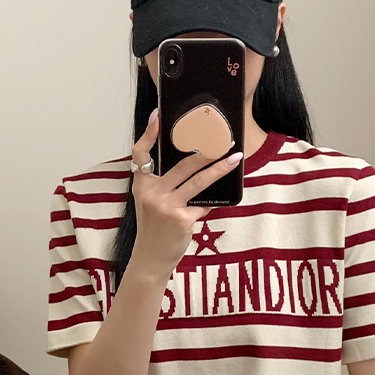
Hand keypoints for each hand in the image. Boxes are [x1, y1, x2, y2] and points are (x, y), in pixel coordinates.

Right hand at [129, 107, 242, 277]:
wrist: (150, 258)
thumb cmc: (155, 229)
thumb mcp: (152, 203)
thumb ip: (165, 185)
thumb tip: (196, 165)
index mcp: (141, 185)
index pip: (140, 153)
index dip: (149, 133)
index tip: (158, 115)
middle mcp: (150, 192)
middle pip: (181, 164)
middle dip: (204, 149)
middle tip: (221, 138)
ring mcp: (165, 206)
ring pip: (197, 180)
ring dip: (219, 168)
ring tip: (234, 157)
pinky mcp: (181, 219)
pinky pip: (204, 203)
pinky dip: (214, 200)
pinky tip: (224, 195)